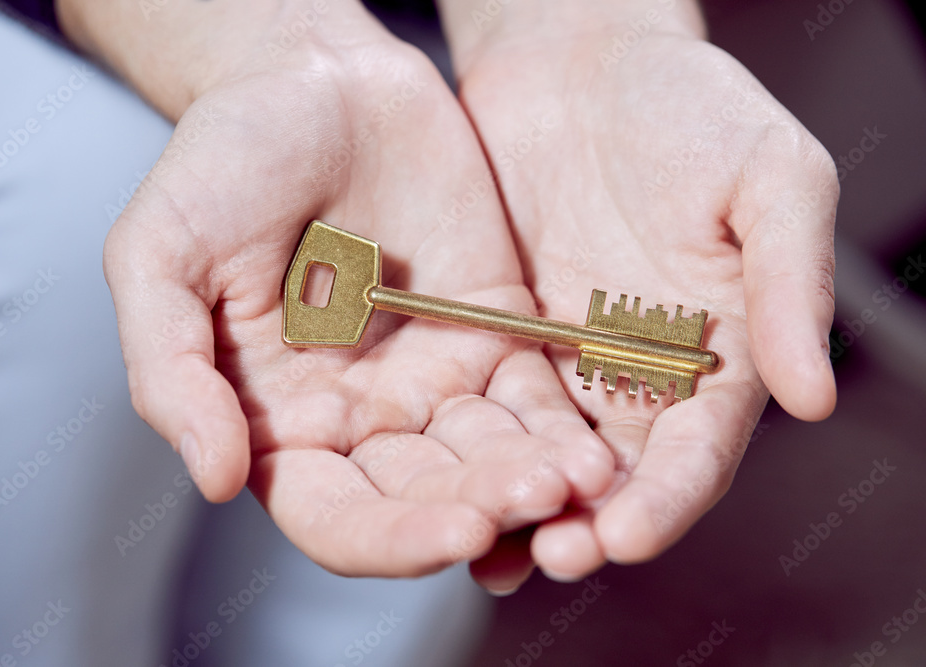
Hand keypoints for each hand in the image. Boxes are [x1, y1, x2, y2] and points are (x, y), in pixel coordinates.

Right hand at [83, 2, 613, 578]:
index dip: (394, 539)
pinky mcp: (493, 331)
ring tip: (583, 479)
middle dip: (485, 508)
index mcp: (282, 422)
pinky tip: (596, 444)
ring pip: (492, 458)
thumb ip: (172, 372)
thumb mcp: (161, 257)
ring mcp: (434, 377)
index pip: (338, 516)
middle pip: (429, 498)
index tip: (458, 532)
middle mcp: (363, 416)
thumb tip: (214, 479)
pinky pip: (534, 397)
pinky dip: (565, 428)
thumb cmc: (221, 162)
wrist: (310, 78)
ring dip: (538, 479)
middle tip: (538, 498)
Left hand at [438, 0, 837, 581]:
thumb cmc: (691, 107)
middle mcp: (641, 377)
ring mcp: (568, 364)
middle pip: (617, 478)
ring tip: (488, 546)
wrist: (582, 64)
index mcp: (718, 356)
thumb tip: (815, 397)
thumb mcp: (771, 179)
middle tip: (548, 556)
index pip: (697, 452)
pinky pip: (488, 410)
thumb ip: (792, 284)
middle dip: (585, 524)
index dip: (667, 500)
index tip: (626, 534)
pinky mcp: (503, 342)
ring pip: (548, 459)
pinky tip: (441, 489)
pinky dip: (472, 453)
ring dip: (522, 507)